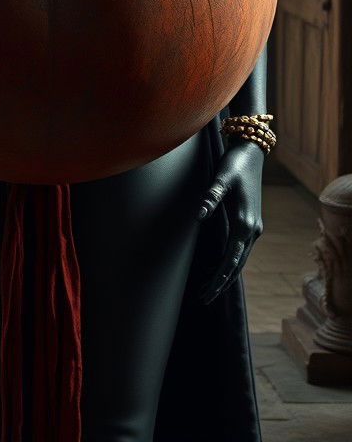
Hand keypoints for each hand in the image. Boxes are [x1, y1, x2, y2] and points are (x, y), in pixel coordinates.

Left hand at [197, 140, 264, 303]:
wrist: (251, 153)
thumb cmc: (233, 164)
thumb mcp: (221, 179)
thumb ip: (211, 197)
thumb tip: (199, 215)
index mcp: (245, 224)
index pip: (230, 261)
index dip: (218, 279)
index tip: (207, 294)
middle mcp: (252, 230)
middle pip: (236, 266)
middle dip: (221, 283)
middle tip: (204, 300)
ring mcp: (253, 228)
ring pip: (239, 260)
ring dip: (225, 275)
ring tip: (208, 289)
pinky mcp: (250, 222)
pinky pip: (239, 250)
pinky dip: (230, 263)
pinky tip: (220, 268)